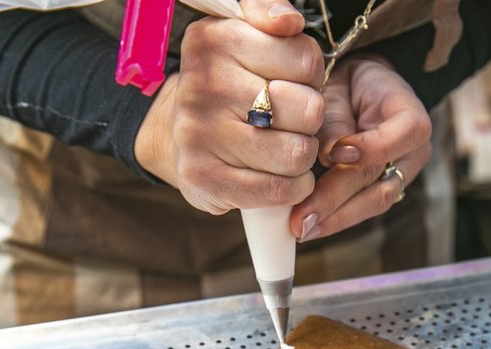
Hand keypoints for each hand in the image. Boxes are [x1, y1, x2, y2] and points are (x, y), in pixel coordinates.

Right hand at [134, 0, 325, 213]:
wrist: (179, 134)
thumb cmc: (229, 84)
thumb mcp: (244, 34)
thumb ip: (268, 12)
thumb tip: (287, 22)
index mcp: (216, 41)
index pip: (307, 60)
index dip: (311, 78)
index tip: (292, 83)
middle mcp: (204, 85)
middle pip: (309, 110)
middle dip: (310, 119)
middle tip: (291, 120)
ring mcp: (200, 134)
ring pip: (298, 153)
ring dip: (302, 155)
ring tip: (284, 146)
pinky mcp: (204, 178)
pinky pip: (279, 189)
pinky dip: (293, 187)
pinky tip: (282, 175)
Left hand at [289, 54, 431, 240]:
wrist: (357, 91)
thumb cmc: (346, 88)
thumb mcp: (339, 92)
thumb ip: (335, 123)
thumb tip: (328, 156)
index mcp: (411, 118)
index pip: (403, 135)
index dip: (369, 148)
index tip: (333, 153)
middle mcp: (412, 154)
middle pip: (380, 182)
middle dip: (337, 201)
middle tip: (303, 217)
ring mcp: (399, 176)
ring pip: (372, 203)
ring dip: (335, 219)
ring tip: (303, 229)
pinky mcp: (380, 190)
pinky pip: (360, 208)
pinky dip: (333, 218)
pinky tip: (308, 227)